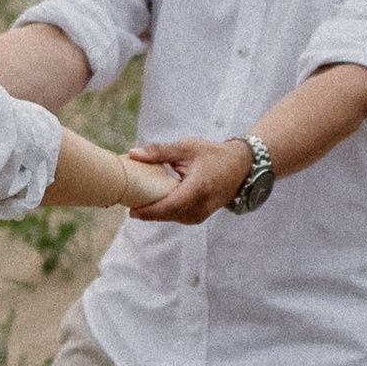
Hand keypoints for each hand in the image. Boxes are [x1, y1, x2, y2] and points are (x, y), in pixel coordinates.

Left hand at [122, 135, 253, 225]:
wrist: (241, 167)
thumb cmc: (213, 155)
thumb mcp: (187, 148)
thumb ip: (159, 151)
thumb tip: (133, 154)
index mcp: (198, 188)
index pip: (168, 206)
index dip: (148, 210)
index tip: (129, 208)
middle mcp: (200, 207)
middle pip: (166, 214)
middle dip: (145, 209)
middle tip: (126, 198)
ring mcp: (200, 215)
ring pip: (169, 217)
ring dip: (153, 211)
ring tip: (135, 198)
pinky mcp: (198, 217)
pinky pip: (175, 216)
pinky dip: (163, 210)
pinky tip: (152, 200)